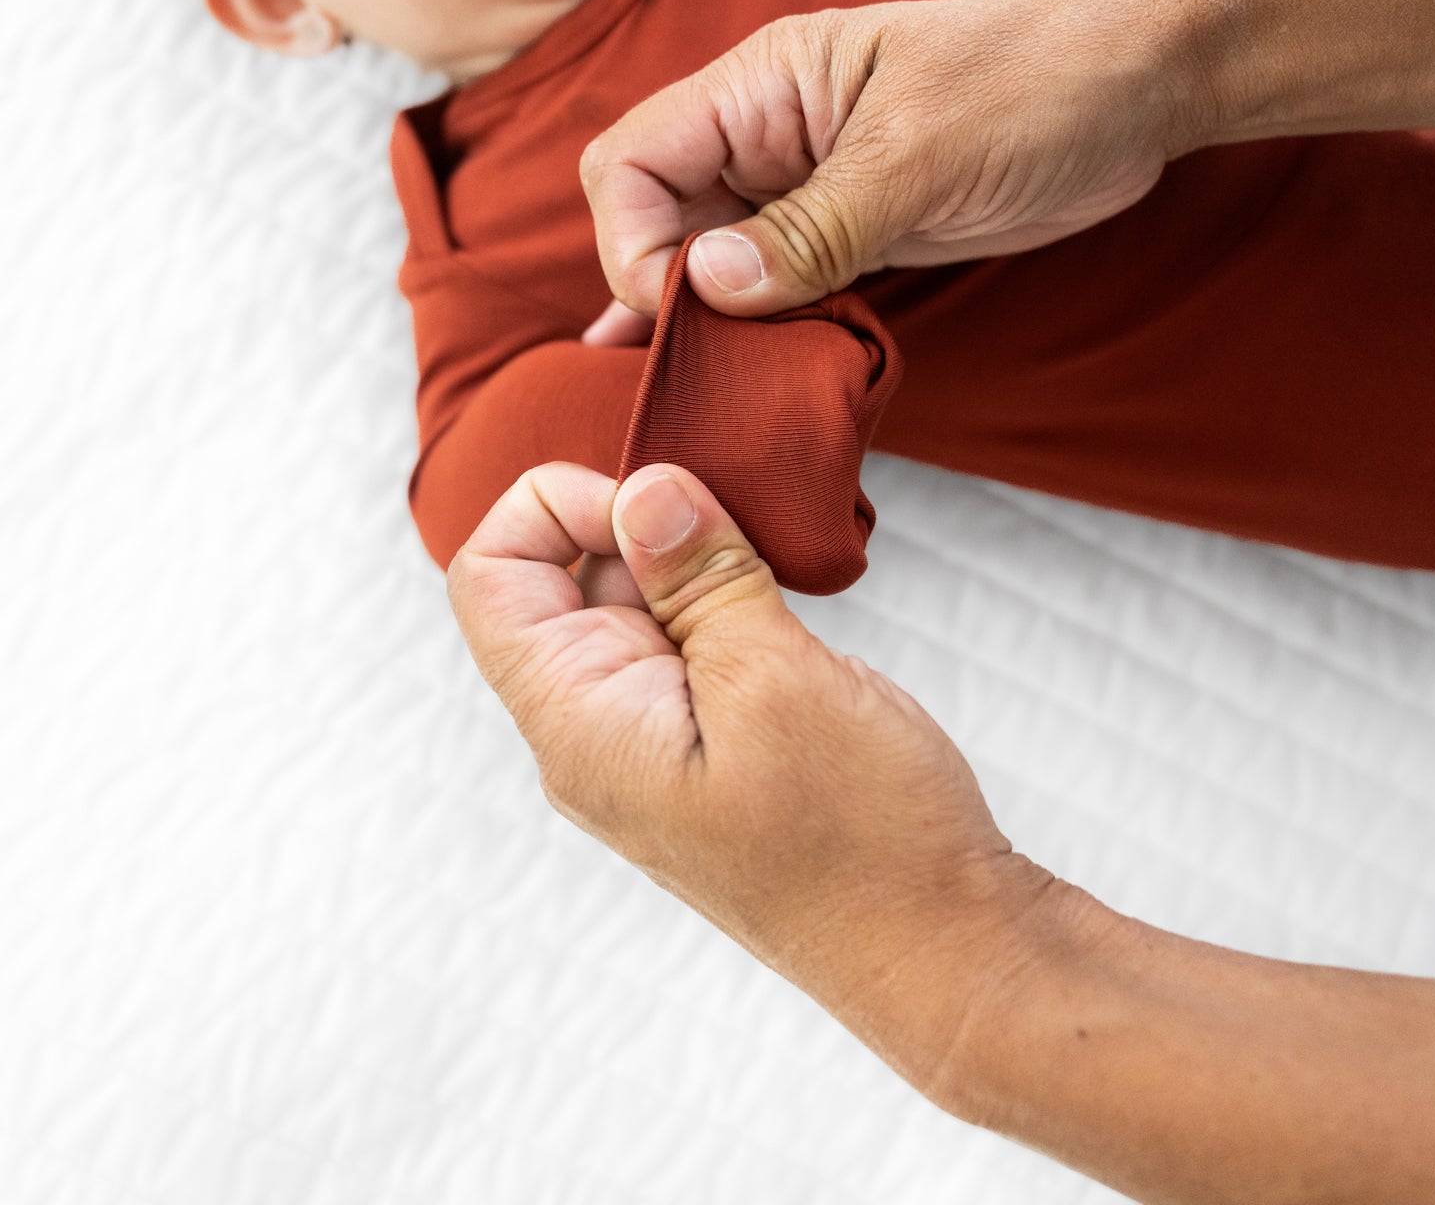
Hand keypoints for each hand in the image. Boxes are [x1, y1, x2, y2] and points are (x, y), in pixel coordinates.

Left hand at [446, 460, 1055, 1091]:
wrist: (942, 948)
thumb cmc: (863, 837)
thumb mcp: (775, 677)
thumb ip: (699, 575)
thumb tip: (643, 486)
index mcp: (581, 726)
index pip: (491, 578)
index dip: (553, 507)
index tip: (657, 499)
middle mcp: (596, 733)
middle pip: (556, 580)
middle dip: (633, 521)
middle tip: (729, 519)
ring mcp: (652, 739)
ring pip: (628, 604)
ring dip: (685, 558)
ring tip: (763, 561)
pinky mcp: (707, 740)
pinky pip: (681, 640)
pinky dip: (718, 595)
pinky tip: (777, 595)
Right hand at [579, 0, 1199, 330]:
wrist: (1142, 85)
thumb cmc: (1034, 83)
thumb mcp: (919, 156)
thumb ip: (811, 228)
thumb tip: (703, 283)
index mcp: (761, 86)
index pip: (631, 161)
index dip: (633, 241)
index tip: (686, 307)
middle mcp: (768, 135)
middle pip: (657, 216)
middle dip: (658, 292)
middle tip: (694, 372)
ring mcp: (809, 187)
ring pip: (710, 259)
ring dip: (702, 323)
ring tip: (693, 398)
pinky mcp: (855, 231)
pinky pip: (776, 283)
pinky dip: (755, 328)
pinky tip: (734, 378)